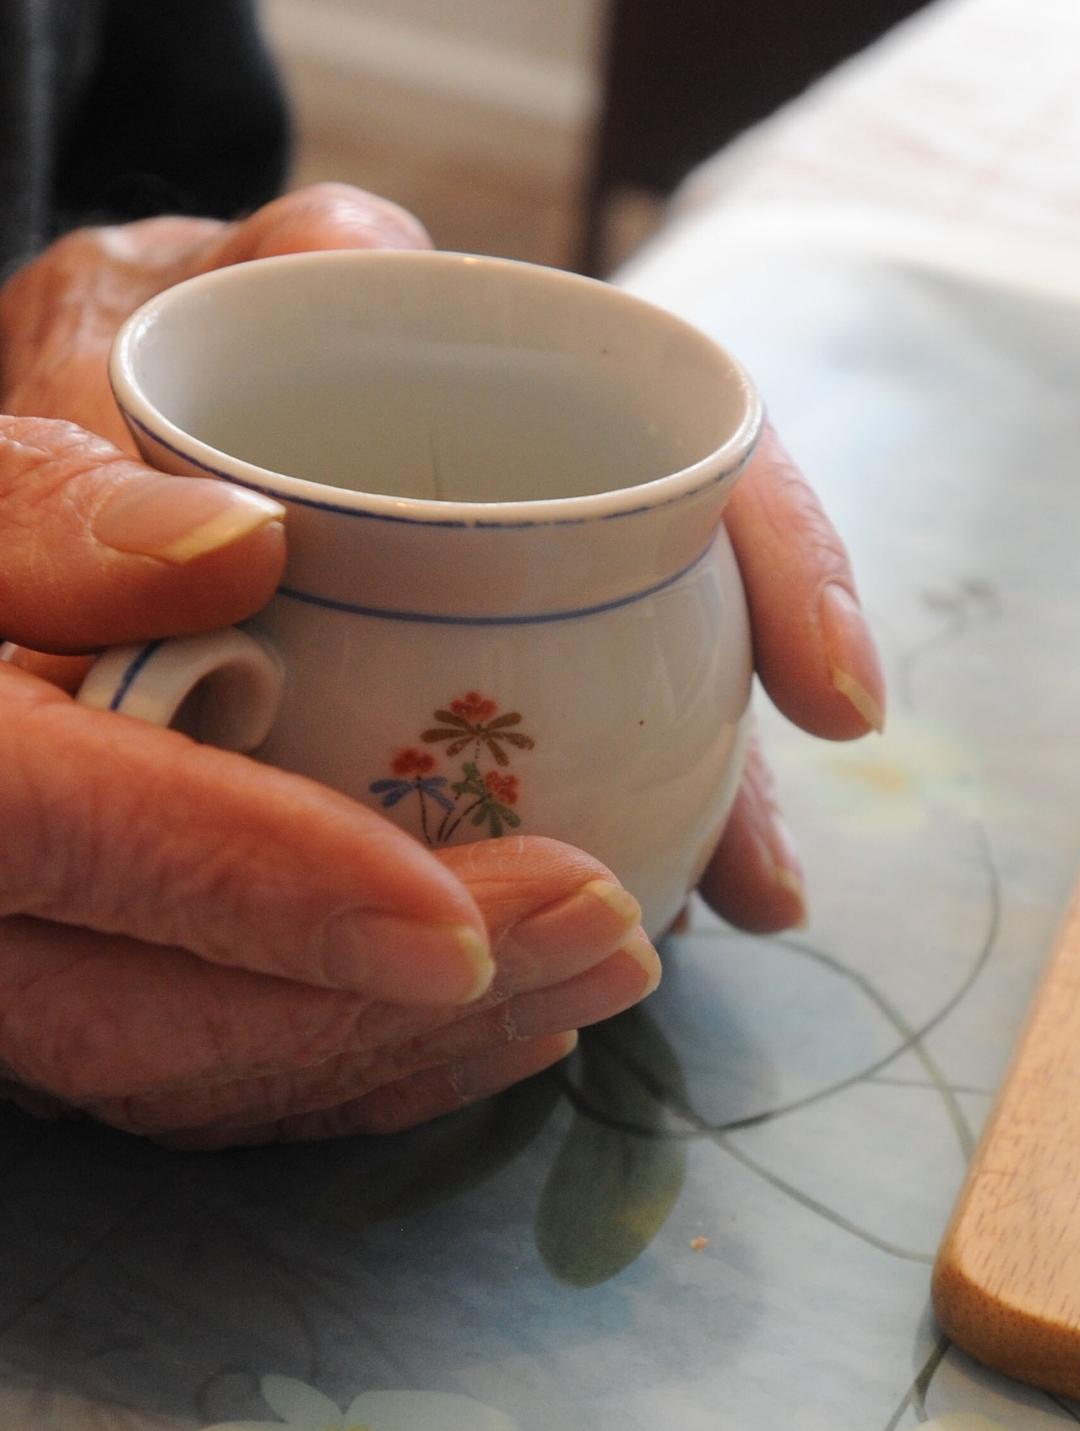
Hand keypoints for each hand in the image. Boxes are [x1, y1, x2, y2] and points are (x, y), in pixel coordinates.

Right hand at [0, 186, 663, 1142]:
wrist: (120, 451)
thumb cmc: (183, 354)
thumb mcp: (206, 299)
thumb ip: (242, 343)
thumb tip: (224, 541)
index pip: (44, 803)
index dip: (242, 877)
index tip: (453, 931)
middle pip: (126, 1004)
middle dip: (385, 1008)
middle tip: (611, 934)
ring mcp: (22, 918)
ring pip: (180, 1064)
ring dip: (409, 1050)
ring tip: (613, 964)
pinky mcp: (94, 958)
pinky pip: (215, 1073)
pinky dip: (375, 1067)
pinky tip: (519, 1024)